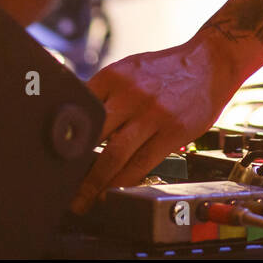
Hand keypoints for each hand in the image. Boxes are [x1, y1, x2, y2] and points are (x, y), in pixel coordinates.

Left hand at [69, 33, 246, 213]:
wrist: (210, 62)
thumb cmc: (168, 69)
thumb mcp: (131, 69)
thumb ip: (107, 91)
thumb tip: (78, 121)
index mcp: (115, 75)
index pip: (78, 109)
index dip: (63, 136)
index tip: (53, 156)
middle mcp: (131, 93)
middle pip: (92, 136)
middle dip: (73, 165)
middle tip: (61, 184)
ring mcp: (153, 113)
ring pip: (113, 156)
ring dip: (94, 183)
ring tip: (83, 199)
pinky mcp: (172, 131)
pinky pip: (141, 164)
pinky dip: (122, 182)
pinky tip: (113, 191)